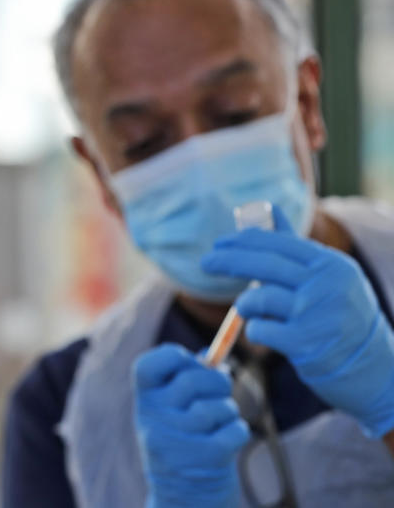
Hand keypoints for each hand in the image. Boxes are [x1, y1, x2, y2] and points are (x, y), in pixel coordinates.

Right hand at [134, 344, 247, 507]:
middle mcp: (154, 419)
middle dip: (218, 380)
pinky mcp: (205, 458)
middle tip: (220, 388)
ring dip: (229, 410)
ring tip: (220, 421)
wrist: (182, 496)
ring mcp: (178, 440)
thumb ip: (186, 378)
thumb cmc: (182, 440)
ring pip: (220, 406)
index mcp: (143, 401)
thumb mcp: (171, 410)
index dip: (173, 355)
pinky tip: (226, 440)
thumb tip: (212, 353)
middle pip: (194, 379)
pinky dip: (238, 431)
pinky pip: (236, 429)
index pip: (148, 365)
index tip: (188, 361)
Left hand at [202, 205, 393, 436]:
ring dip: (246, 305)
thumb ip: (295, 247)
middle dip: (228, 261)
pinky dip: (255, 330)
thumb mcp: (329, 277)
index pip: (278, 243)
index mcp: (330, 264)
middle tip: (206, 263)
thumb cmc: (342, 317)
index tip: (220, 243)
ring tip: (252, 311)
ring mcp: (315, 314)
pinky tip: (265, 333)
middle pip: (263, 265)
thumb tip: (271, 208)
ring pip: (258, 298)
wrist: (373, 369)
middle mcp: (325, 285)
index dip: (243, 241)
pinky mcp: (304, 343)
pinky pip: (259, 329)